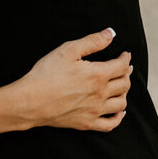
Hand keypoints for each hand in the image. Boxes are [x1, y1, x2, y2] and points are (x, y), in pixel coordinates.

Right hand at [13, 31, 131, 132]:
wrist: (31, 101)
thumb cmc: (47, 73)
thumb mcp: (68, 50)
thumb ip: (92, 41)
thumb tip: (111, 34)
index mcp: (98, 75)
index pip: (121, 66)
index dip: (126, 58)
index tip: (125, 55)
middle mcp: (100, 94)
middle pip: (124, 84)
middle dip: (127, 74)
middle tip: (125, 68)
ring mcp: (95, 111)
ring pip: (121, 104)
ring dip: (125, 93)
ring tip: (121, 87)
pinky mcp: (87, 123)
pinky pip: (110, 124)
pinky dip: (119, 118)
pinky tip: (120, 111)